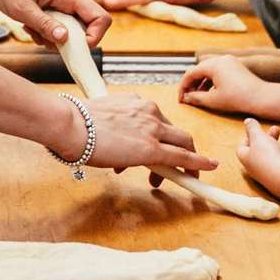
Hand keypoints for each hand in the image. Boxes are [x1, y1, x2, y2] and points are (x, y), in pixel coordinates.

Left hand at [0, 0, 110, 45]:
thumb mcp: (21, 8)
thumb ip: (44, 24)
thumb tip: (65, 39)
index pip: (101, 19)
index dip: (94, 38)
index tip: (73, 48)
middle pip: (87, 28)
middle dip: (67, 41)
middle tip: (42, 39)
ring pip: (73, 29)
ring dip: (53, 37)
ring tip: (31, 29)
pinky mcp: (58, 3)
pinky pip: (62, 24)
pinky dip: (48, 31)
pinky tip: (30, 25)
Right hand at [51, 93, 219, 174]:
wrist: (72, 125)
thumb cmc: (77, 123)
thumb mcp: (102, 117)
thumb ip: (116, 127)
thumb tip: (116, 143)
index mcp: (136, 102)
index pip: (158, 121)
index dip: (162, 138)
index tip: (160, 147)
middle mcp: (149, 111)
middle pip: (174, 132)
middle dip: (176, 150)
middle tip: (168, 167)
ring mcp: (153, 129)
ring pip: (182, 144)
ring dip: (184, 161)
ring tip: (176, 178)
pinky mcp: (153, 148)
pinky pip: (183, 156)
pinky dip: (198, 162)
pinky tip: (207, 168)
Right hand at [177, 54, 268, 116]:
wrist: (261, 98)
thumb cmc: (238, 99)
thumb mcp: (213, 100)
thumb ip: (196, 98)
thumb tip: (186, 98)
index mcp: (213, 65)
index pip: (190, 73)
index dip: (183, 87)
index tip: (181, 99)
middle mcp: (220, 59)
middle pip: (199, 70)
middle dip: (191, 84)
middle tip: (187, 97)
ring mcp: (229, 61)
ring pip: (208, 70)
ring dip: (201, 83)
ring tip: (198, 96)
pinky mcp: (235, 66)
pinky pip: (218, 71)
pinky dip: (211, 80)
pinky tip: (210, 92)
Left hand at [237, 118, 279, 180]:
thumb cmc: (267, 157)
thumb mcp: (257, 137)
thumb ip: (252, 127)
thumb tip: (248, 121)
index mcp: (247, 159)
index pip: (243, 148)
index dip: (248, 137)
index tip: (255, 128)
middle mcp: (260, 167)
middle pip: (264, 150)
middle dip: (270, 136)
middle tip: (276, 128)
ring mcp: (275, 173)